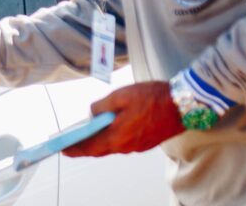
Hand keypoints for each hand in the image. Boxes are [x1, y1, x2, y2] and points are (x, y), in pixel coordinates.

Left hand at [62, 81, 183, 157]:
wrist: (183, 105)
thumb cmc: (153, 98)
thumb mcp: (122, 95)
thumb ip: (102, 106)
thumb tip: (92, 114)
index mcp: (118, 136)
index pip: (91, 147)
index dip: (75, 149)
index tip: (63, 149)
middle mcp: (127, 146)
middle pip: (100, 149)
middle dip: (85, 146)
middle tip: (71, 144)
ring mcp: (138, 146)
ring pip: (113, 146)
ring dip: (99, 141)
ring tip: (88, 135)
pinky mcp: (146, 142)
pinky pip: (124, 143)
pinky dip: (113, 138)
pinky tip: (110, 129)